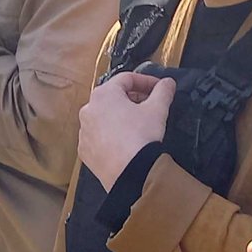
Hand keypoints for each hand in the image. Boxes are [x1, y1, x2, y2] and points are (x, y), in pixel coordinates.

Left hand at [78, 72, 174, 189]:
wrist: (130, 172)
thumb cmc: (140, 137)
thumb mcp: (157, 110)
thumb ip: (163, 91)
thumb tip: (168, 83)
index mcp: (104, 94)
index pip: (126, 79)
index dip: (146, 81)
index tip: (158, 88)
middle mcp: (89, 110)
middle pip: (113, 97)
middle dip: (133, 99)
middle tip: (150, 106)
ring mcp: (84, 131)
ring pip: (104, 117)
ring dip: (120, 117)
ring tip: (138, 126)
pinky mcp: (85, 150)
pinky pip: (99, 136)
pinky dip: (111, 135)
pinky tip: (125, 142)